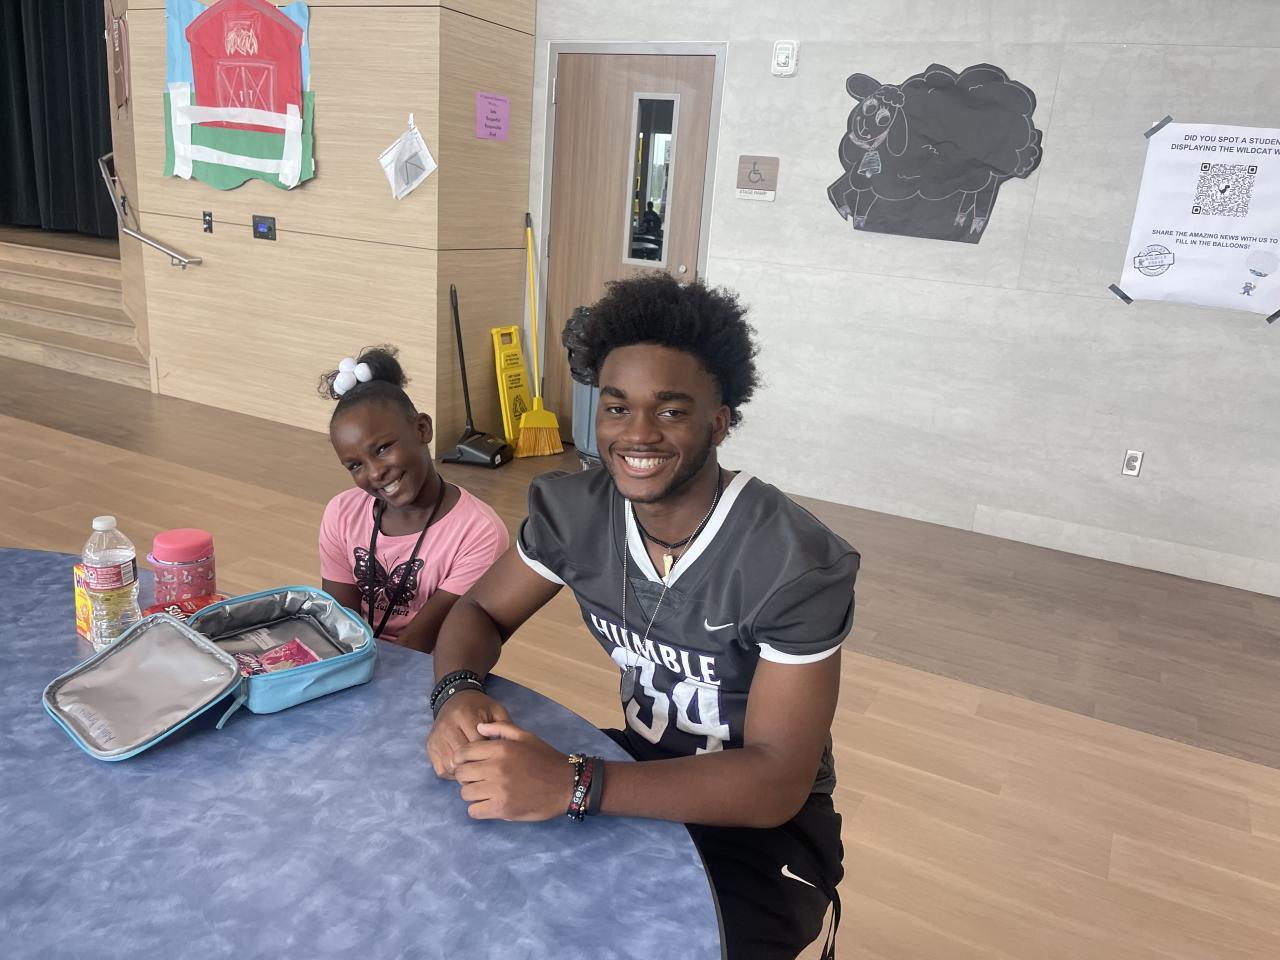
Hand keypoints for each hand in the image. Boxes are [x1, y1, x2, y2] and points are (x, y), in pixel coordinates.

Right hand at [425, 691, 511, 779]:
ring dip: (464, 773)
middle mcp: (447, 726)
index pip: (477, 745)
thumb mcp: (497, 710)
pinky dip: (453, 774)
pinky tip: (463, 770)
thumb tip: (507, 751)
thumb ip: (504, 728)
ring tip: (476, 772)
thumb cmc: (480, 707)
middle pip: (462, 758)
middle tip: (488, 771)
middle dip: (476, 767)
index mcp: (465, 715)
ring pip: (450, 766)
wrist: (455, 698)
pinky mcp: (430, 747)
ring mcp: (436, 738)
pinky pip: (441, 769)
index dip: (489, 756)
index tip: (496, 760)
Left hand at [452, 721, 575, 820]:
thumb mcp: (526, 736)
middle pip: (461, 774)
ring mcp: (498, 789)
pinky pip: (474, 811)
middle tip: (476, 779)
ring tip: (483, 792)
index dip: (460, 759)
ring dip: (472, 794)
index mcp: (501, 748)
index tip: (466, 764)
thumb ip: (501, 728)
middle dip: (466, 776)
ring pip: (465, 794)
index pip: (464, 752)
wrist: (566, 784)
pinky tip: (488, 805)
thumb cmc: (546, 759)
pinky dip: (478, 809)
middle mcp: (496, 767)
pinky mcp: (502, 808)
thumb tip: (479, 727)